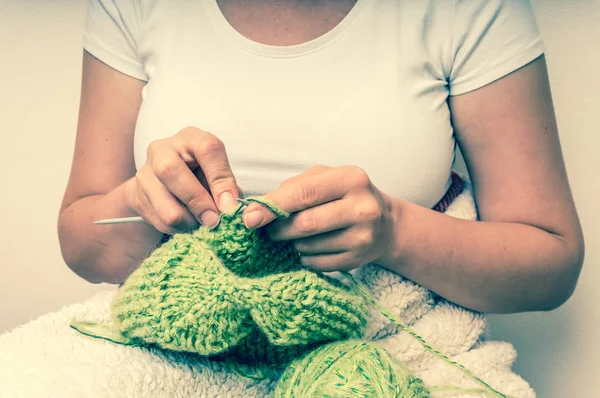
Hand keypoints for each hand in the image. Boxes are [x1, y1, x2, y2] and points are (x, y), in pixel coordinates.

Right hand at [125, 127, 241, 233]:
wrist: (167, 184)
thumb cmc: (202, 177)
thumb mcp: (219, 178)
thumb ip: (231, 191)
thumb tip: (236, 210)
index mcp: (192, 138)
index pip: (207, 149)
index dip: (220, 180)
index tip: (229, 205)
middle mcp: (164, 149)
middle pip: (171, 172)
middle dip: (197, 203)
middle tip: (213, 220)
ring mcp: (145, 171)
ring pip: (165, 206)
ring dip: (189, 222)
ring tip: (200, 222)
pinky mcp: (136, 194)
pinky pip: (160, 221)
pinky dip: (178, 229)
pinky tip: (185, 222)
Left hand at [242, 165, 397, 270]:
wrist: (386, 224)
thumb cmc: (345, 195)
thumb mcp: (325, 178)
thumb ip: (293, 187)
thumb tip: (258, 209)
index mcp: (351, 179)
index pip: (304, 194)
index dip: (273, 207)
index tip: (249, 218)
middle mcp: (361, 208)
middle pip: (305, 224)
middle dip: (278, 229)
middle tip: (268, 230)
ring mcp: (363, 237)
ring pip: (308, 246)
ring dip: (292, 243)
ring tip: (295, 235)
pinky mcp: (358, 260)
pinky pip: (317, 263)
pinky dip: (304, 257)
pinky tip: (310, 247)